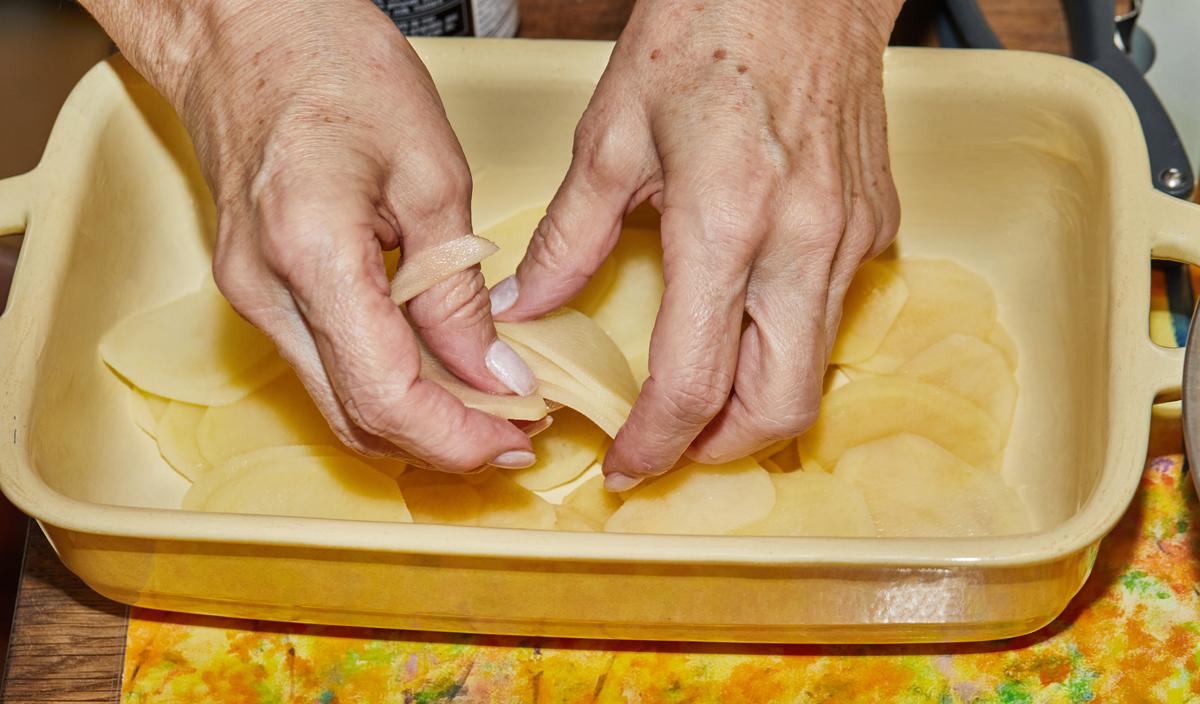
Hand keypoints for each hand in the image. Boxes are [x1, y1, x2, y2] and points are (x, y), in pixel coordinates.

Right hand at [82, 0, 537, 470]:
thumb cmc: (335, 67)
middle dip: (442, 447)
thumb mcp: (430, 171)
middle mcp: (264, 291)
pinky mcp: (255, 290)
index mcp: (311, 253)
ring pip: (336, 403)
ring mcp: (250, 296)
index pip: (385, 395)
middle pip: (356, 419)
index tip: (517, 438)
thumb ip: (458, 289)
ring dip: (414, 424)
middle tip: (514, 437)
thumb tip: (492, 372)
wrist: (246, 28)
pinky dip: (384, 387)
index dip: (458, 437)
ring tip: (487, 411)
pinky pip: (324, 367)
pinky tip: (437, 375)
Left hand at [492, 0, 902, 486]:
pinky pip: (835, 314)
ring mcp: (850, 237)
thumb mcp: (611, 135)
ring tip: (701, 396)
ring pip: (815, 370)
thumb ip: (567, 239)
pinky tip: (746, 319)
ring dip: (756, 405)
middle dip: (720, 451)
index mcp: (725, 220)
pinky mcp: (875, 224)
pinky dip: (787, 344)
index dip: (655, 443)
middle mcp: (802, 242)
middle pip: (779, 408)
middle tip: (670, 447)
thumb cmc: (707, 29)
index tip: (627, 464)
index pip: (693, 380)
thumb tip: (525, 310)